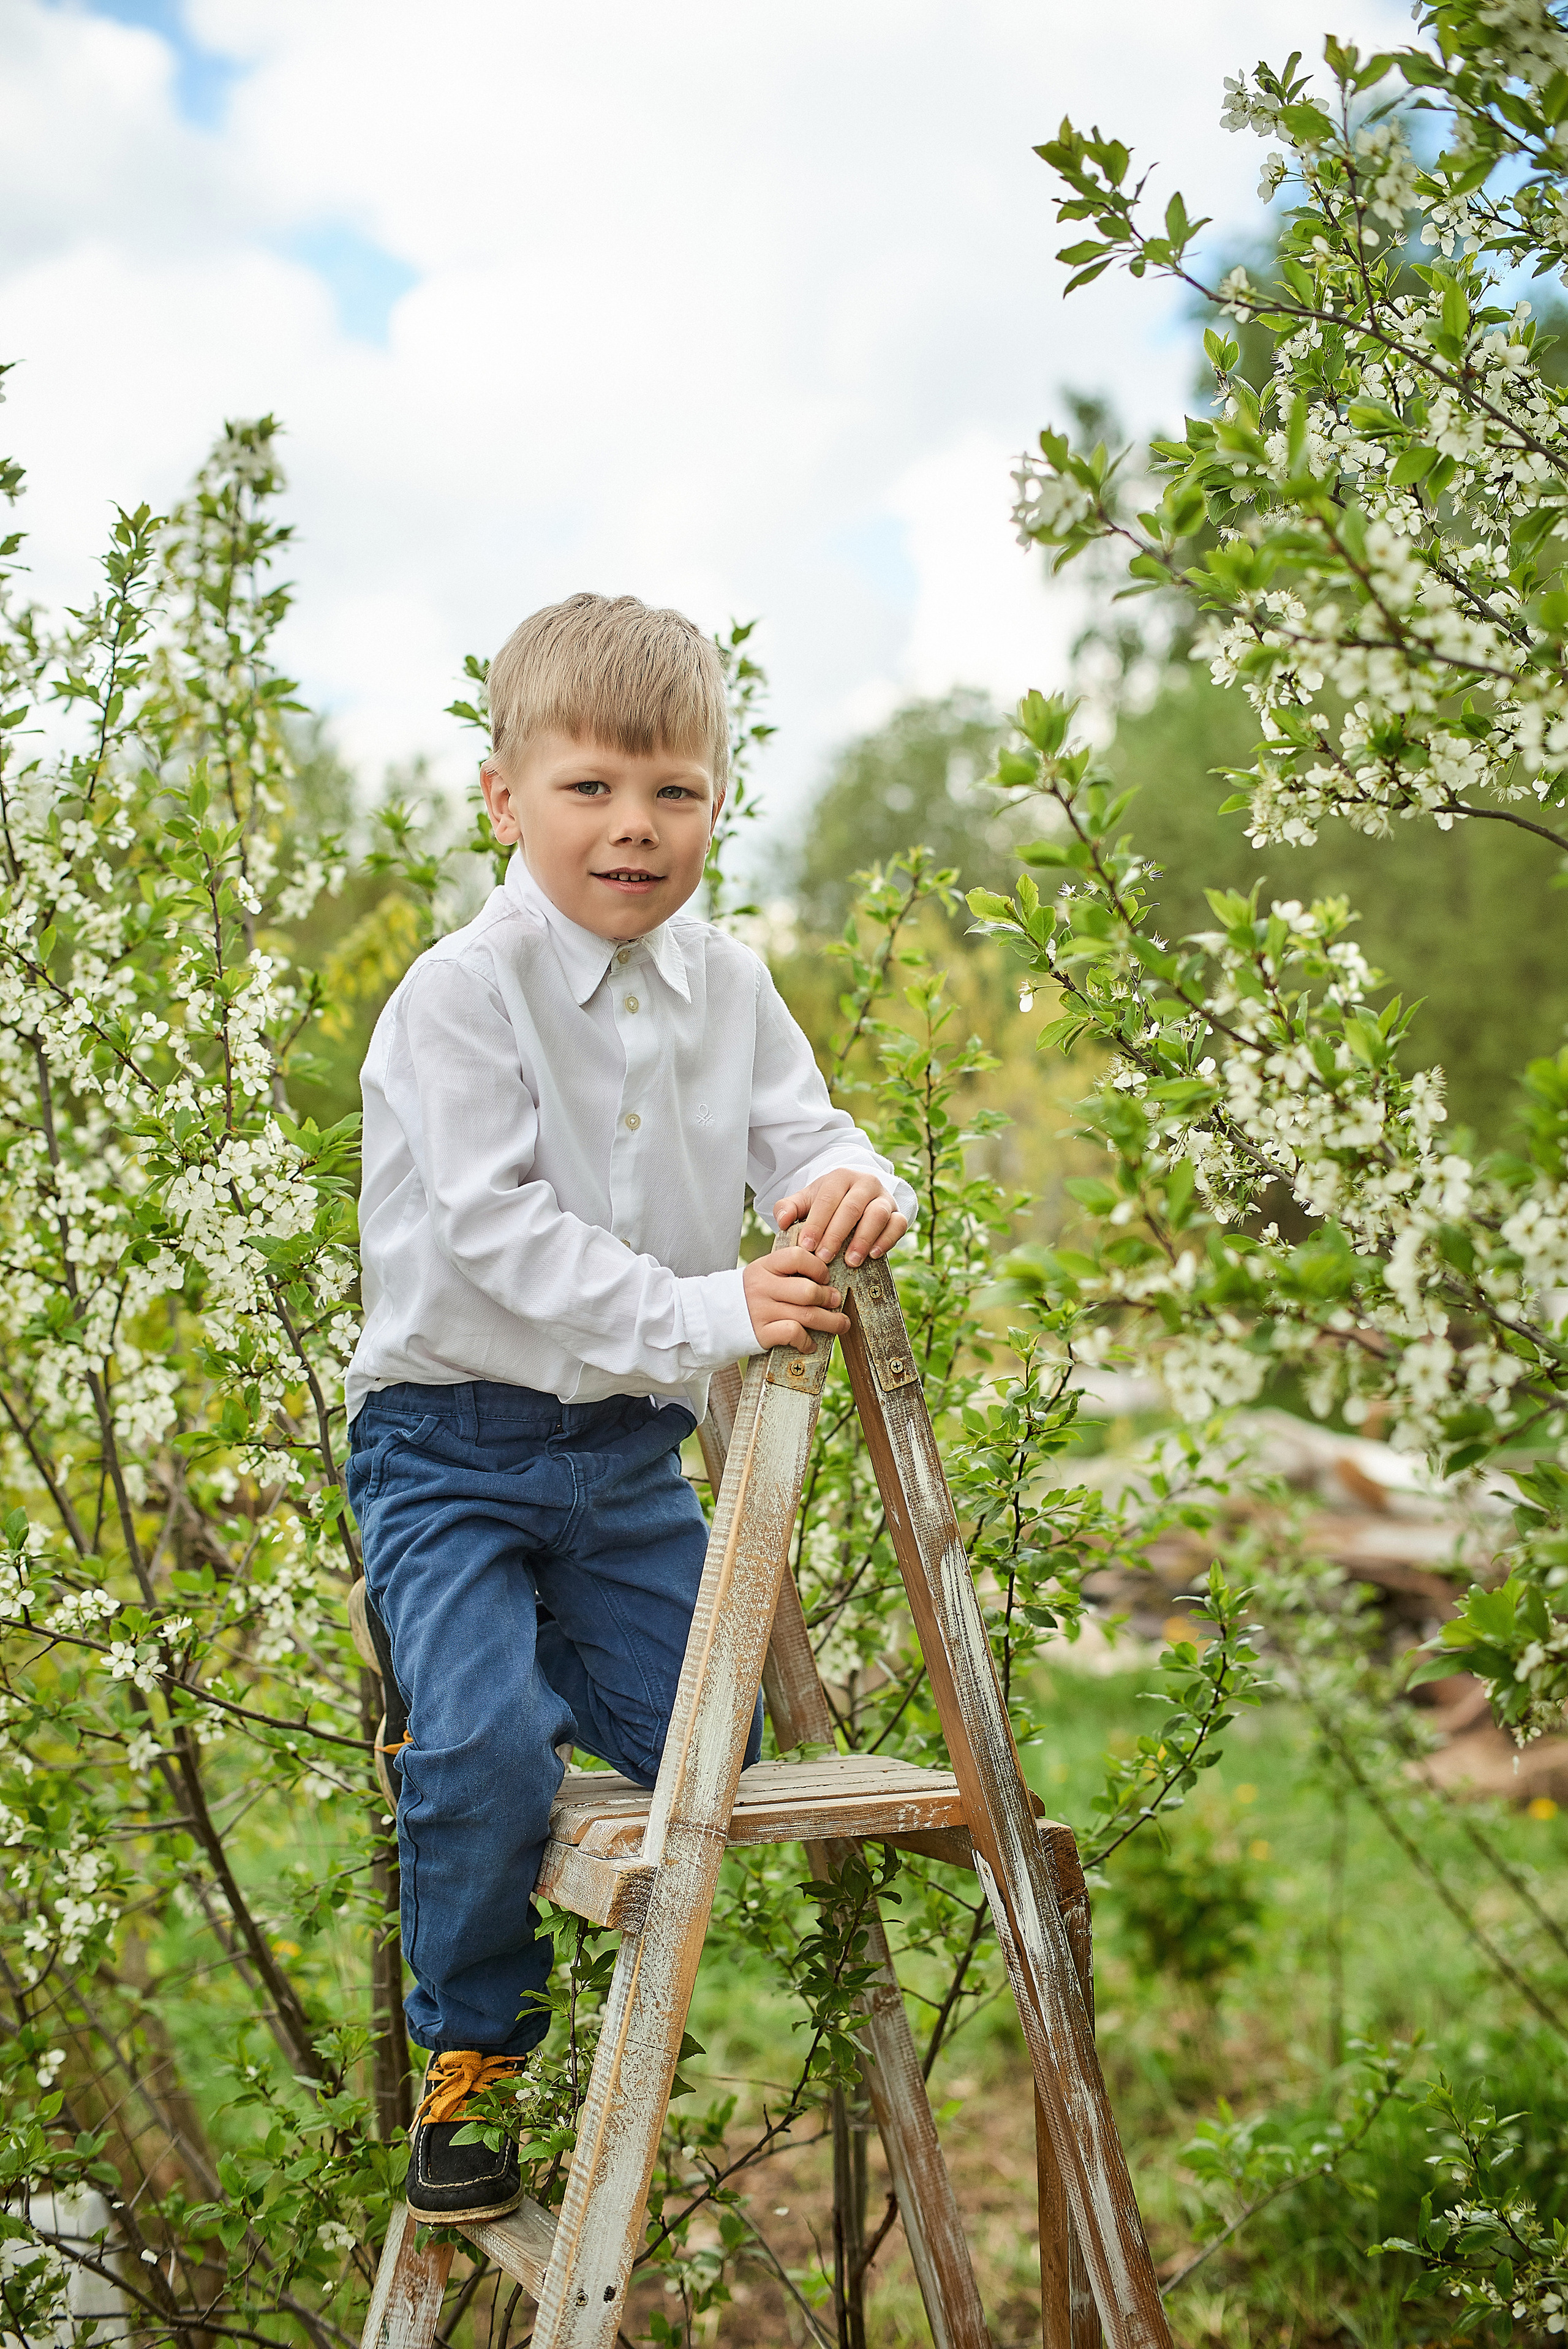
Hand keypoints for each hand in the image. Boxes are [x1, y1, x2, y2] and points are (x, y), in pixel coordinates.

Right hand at [743, 1246, 848, 1353]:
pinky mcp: (761, 1334)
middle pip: (808, 1291)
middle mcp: (763, 1288)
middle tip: (836, 1301)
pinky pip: (793, 1334)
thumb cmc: (747, 1295)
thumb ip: (787, 1271)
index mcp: (765, 1267)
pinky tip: (810, 1343)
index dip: (818, 1267)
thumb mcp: (762, 1273)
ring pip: (808, 1315)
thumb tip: (825, 1276)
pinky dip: (807, 1341)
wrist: (712, 1318)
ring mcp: (762, 1311)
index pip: (798, 1257)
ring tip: (840, 1324)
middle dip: (829, 1297)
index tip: (825, 1277)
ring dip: (831, 1322)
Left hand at [774, 1169, 907, 1268]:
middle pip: (852, 1208)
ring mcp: (884, 1197)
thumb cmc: (828, 1202)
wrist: (857, 1197)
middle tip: (824, 1258)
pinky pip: (898, 1225)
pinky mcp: (898, 1212)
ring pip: (877, 1215)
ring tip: (850, 1261)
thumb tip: (781, 1221)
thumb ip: (789, 1208)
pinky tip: (873, 1255)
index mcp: (840, 1177)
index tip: (806, 1246)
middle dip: (836, 1235)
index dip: (816, 1224)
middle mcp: (865, 1183)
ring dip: (863, 1239)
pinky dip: (887, 1240)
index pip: (827, 1199)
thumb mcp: (807, 1200)